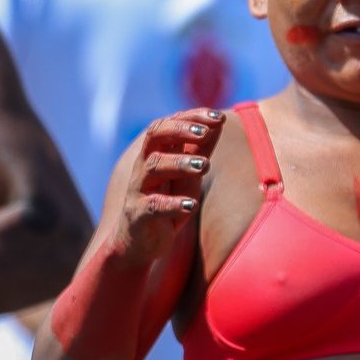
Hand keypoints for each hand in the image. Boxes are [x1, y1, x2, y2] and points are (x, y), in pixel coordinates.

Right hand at [113, 109, 222, 263]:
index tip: (218, 117)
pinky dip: (172, 204)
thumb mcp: (189, 173)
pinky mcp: (139, 214)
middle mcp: (145, 166)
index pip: (169, 124)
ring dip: (180, 163)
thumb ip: (201, 149)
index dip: (192, 117)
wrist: (141, 243)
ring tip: (204, 165)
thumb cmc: (169, 200)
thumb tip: (220, 121)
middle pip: (154, 136)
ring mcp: (140, 189)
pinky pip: (153, 205)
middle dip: (180, 130)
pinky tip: (190, 205)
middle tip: (204, 133)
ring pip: (153, 166)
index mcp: (158, 152)